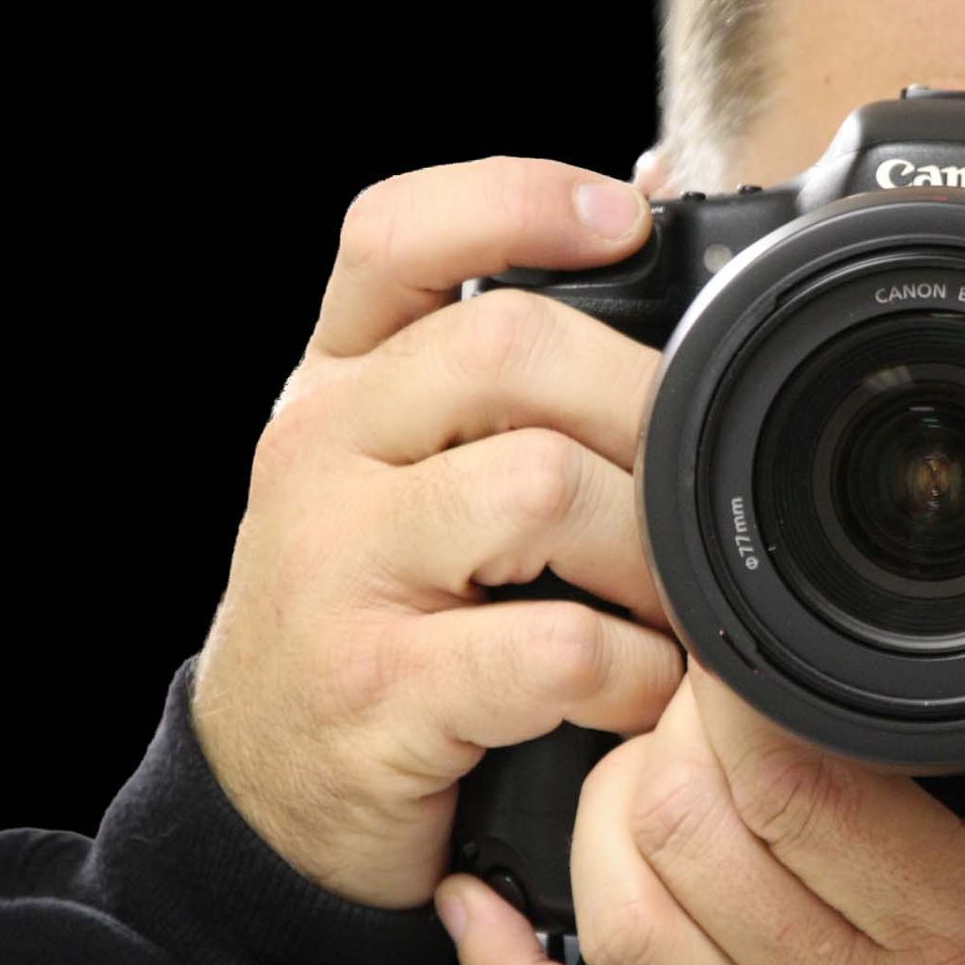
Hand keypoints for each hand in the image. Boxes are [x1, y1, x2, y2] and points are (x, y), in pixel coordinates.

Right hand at [191, 154, 683, 908]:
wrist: (272, 776)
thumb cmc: (379, 591)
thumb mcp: (409, 452)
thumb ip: (506, 348)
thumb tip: (647, 189)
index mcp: (341, 376)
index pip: (396, 235)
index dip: (516, 201)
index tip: (624, 219)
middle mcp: (321, 448)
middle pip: (506, 347)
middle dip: (640, 403)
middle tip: (692, 474)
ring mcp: (337, 567)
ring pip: (541, 486)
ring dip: (649, 547)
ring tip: (672, 599)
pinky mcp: (376, 689)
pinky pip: (556, 647)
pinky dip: (633, 670)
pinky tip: (639, 687)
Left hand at [437, 644, 964, 964]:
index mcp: (959, 937)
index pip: (787, 782)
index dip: (736, 683)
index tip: (750, 626)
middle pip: (677, 831)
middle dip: (671, 723)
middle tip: (717, 674)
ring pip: (620, 918)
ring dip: (611, 808)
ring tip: (665, 749)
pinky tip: (496, 907)